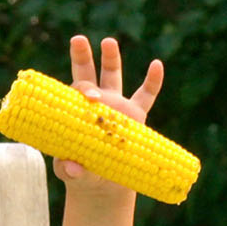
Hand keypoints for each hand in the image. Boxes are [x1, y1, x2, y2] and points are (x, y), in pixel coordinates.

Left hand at [52, 35, 164, 190]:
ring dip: (111, 59)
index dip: (82, 90)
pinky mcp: (136, 117)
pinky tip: (156, 65)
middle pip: (87, 75)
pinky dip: (153, 82)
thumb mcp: (72, 175)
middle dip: (82, 56)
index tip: (89, 96)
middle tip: (77, 39)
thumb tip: (72, 167)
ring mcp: (117, 108)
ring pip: (114, 78)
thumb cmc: (82, 175)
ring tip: (108, 42)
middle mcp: (96, 104)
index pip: (76, 92)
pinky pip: (147, 96)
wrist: (104, 186)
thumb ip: (70, 170)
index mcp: (76, 113)